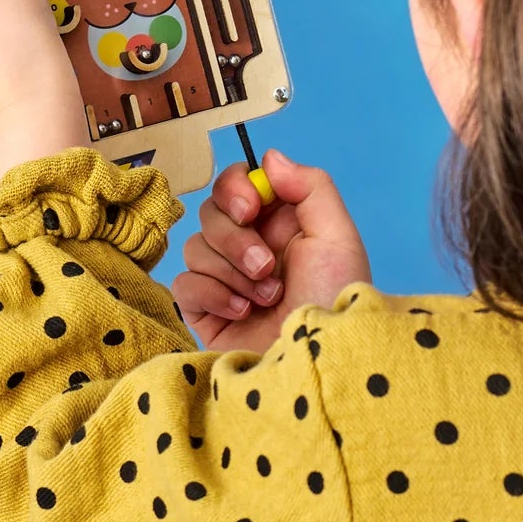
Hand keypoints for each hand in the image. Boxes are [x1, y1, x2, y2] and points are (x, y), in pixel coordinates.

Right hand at [173, 149, 371, 350]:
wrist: (317, 365)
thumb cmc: (335, 301)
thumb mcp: (338, 237)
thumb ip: (310, 186)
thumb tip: (269, 156)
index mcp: (282, 224)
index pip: (238, 184)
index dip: (236, 188)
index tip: (250, 207)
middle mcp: (251, 247)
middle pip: (211, 212)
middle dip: (236, 238)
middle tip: (266, 267)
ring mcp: (226, 281)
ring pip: (195, 246)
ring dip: (232, 272)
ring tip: (267, 299)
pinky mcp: (205, 312)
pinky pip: (185, 283)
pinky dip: (213, 295)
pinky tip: (242, 313)